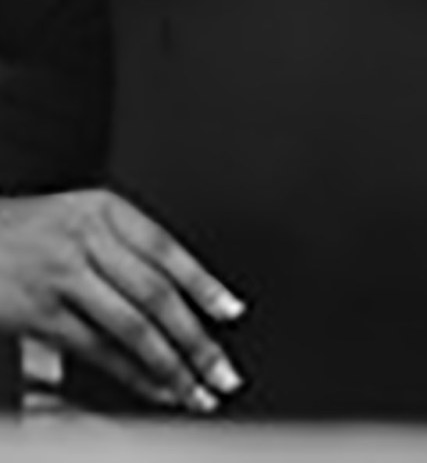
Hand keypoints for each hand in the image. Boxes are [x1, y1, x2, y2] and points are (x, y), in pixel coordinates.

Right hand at [0, 189, 243, 413]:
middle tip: (223, 370)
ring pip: (131, 325)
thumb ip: (118, 245)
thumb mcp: (73, 217)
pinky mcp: (35, 314)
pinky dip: (129, 373)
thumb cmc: (18, 233)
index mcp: (104, 209)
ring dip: (169, 364)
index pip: (167, 249)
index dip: (203, 284)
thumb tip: (175, 292)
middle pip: (157, 293)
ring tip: (196, 390)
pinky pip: (94, 348)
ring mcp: (62, 276)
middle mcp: (88, 238)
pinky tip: (153, 389)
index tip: (232, 313)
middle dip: (196, 337)